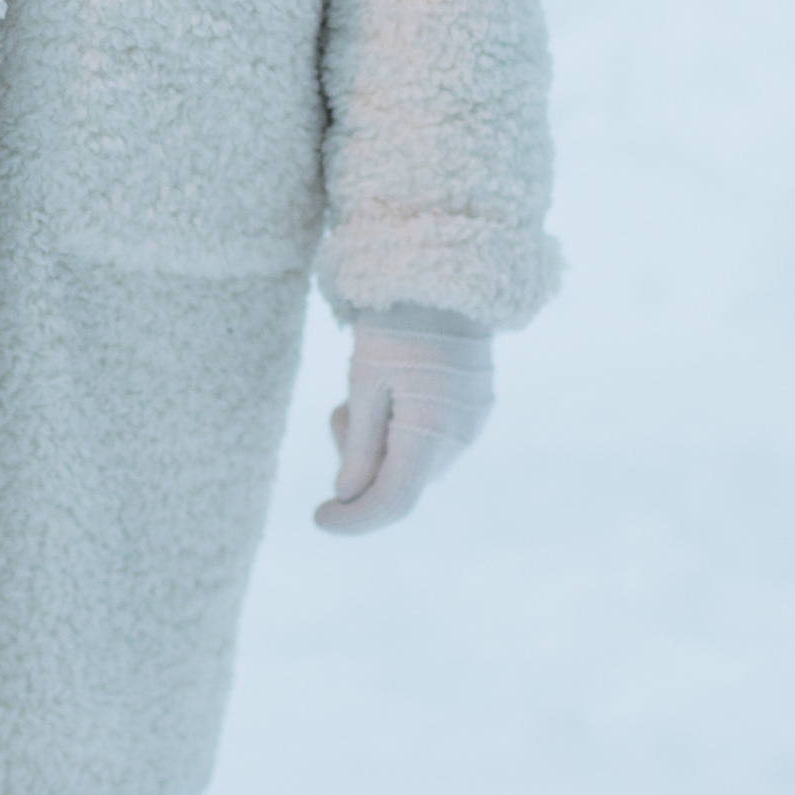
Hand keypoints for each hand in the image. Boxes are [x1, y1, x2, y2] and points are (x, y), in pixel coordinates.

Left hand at [314, 321, 494, 534]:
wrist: (446, 274)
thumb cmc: (397, 321)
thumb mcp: (364, 380)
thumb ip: (359, 446)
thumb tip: (348, 495)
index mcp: (432, 431)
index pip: (392, 501)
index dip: (353, 519)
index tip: (318, 519)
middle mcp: (461, 436)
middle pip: (402, 481)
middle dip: (362, 466)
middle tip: (341, 412)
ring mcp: (474, 423)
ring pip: (416, 461)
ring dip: (382, 446)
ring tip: (363, 392)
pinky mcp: (476, 408)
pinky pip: (432, 439)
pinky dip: (404, 430)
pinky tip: (392, 390)